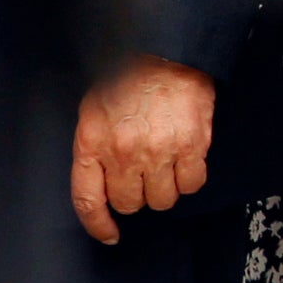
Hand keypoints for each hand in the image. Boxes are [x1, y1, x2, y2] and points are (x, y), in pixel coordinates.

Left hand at [69, 56, 213, 245]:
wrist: (166, 49)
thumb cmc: (127, 77)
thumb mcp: (92, 112)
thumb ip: (93, 149)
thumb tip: (103, 187)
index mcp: (93, 143)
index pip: (89, 202)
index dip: (99, 225)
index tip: (110, 234)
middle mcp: (124, 152)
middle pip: (130, 203)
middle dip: (136, 194)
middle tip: (142, 175)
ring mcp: (160, 150)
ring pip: (163, 199)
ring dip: (164, 188)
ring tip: (166, 167)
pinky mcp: (193, 143)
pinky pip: (192, 183)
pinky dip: (189, 179)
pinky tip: (186, 162)